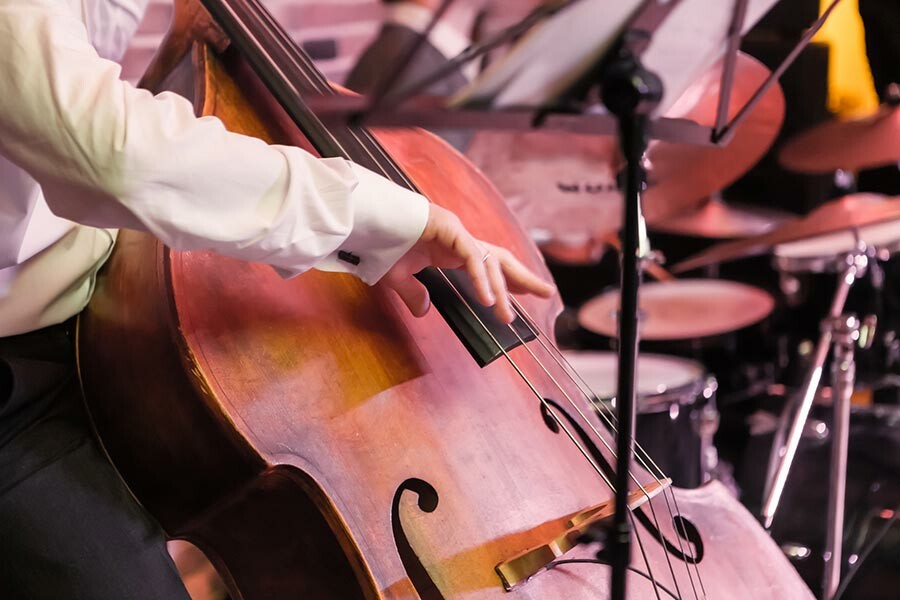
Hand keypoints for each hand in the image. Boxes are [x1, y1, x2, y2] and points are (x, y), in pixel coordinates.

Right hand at [379, 205, 554, 322]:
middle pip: (499, 259)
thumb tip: (424, 310)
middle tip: (547, 293)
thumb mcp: (397, 278)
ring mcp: (455, 232)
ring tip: (509, 316)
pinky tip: (487, 299)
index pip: (487, 264)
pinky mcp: (448, 229)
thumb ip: (413, 293)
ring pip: (489, 261)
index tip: (525, 295)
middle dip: (522, 277)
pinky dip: (481, 279)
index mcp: (450, 247)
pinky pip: (471, 257)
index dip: (506, 280)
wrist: (363, 220)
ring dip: (501, 290)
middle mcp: (458, 238)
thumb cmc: (377, 243)